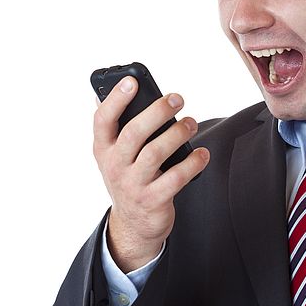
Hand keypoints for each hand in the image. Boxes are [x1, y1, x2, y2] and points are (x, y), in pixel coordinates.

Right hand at [92, 76, 209, 272]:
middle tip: (177, 98)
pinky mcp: (153, 201)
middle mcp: (115, 166)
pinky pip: (175, 178)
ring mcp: (133, 185)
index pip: (102, 120)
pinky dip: (192, 163)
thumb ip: (113, 127)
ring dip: (177, 133)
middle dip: (157, 112)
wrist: (134, 224)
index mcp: (103, 150)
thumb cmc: (129, 178)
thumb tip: (104, 92)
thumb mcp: (114, 155)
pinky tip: (203, 154)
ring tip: (192, 122)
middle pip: (133, 133)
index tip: (133, 81)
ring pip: (155, 153)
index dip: (116, 99)